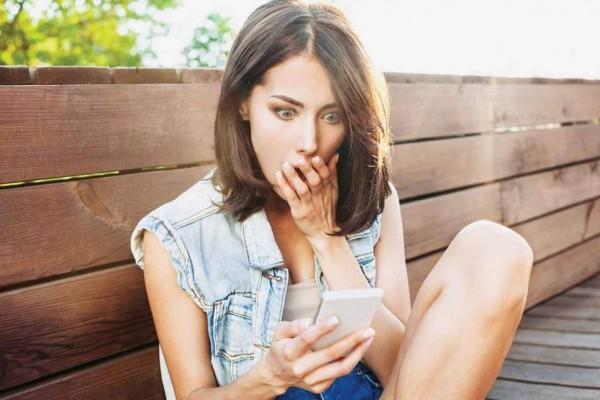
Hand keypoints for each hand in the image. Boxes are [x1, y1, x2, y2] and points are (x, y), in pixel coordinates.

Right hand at [256, 316, 374, 394]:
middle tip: (367, 329)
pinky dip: (351, 360)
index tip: (336, 318)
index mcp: (289, 351)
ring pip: (340, 368)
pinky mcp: (318, 387)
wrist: (275, 375)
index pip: (307, 338)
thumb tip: (309, 322)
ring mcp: (310, 380)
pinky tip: (360, 348)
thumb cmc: (281, 346)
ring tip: (369, 338)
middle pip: (330, 354)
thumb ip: (293, 325)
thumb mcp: (279, 331)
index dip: (321, 329)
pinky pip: (339, 374)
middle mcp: (300, 368)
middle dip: (351, 340)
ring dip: (358, 352)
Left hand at [275, 154, 339, 243]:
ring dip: (293, 177)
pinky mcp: (299, 211)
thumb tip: (335, 154)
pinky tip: (278, 176)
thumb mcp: (334, 191)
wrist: (323, 233)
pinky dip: (285, 187)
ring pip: (301, 189)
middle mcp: (318, 196)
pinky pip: (291, 198)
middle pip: (314, 181)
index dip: (321, 167)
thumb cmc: (327, 208)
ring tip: (286, 165)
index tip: (315, 157)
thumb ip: (333, 172)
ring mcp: (308, 204)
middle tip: (300, 160)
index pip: (326, 176)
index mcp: (328, 189)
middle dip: (307, 170)